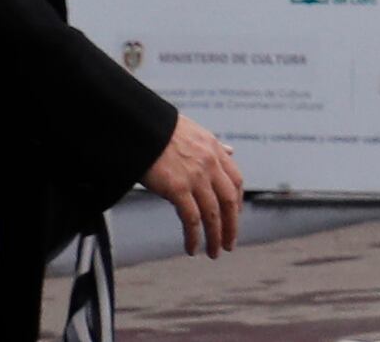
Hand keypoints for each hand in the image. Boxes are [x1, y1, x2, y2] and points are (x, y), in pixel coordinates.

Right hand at [141, 114, 244, 257]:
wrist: (141, 127)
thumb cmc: (162, 130)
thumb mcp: (195, 133)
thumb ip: (213, 146)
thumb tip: (230, 150)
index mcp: (215, 150)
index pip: (235, 180)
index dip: (238, 201)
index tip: (235, 216)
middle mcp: (210, 164)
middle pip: (229, 201)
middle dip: (232, 225)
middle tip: (230, 244)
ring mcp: (196, 177)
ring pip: (213, 214)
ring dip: (216, 237)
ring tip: (214, 252)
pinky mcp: (177, 188)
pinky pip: (191, 219)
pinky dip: (194, 237)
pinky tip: (192, 248)